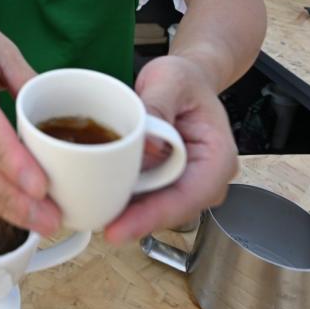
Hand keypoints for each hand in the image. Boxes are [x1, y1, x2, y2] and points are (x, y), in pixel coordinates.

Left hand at [104, 56, 237, 243]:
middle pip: (169, 211)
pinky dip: (124, 198)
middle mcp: (206, 180)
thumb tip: (146, 143)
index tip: (118, 229)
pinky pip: (145, 197)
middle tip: (95, 222)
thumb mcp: (172, 79)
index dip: (151, 216)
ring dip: (125, 212)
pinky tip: (99, 196)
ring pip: (155, 209)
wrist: (185, 81)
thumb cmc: (185, 79)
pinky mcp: (166, 183)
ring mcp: (186, 184)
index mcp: (218, 158)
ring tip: (91, 210)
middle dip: (133, 220)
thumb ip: (159, 105)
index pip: (186, 198)